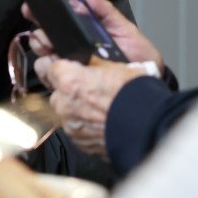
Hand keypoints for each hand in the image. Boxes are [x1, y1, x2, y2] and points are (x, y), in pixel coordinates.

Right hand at [20, 0, 162, 68]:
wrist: (149, 82)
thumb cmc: (138, 55)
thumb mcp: (123, 28)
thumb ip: (104, 10)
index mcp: (81, 30)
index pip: (54, 18)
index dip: (37, 8)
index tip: (27, 2)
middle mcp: (71, 47)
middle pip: (41, 36)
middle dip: (38, 31)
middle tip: (43, 32)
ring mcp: (70, 65)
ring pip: (42, 56)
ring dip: (43, 48)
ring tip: (51, 47)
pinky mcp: (72, 82)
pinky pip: (51, 77)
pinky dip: (50, 69)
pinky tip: (58, 63)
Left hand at [33, 54, 149, 157]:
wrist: (148, 126)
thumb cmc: (136, 95)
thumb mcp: (114, 64)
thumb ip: (90, 60)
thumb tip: (83, 56)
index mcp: (69, 81)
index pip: (49, 66)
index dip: (62, 65)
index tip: (69, 67)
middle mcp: (64, 104)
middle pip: (56, 90)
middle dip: (69, 88)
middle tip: (90, 87)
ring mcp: (70, 125)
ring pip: (66, 111)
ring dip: (77, 107)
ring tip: (101, 105)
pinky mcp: (79, 142)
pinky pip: (76, 128)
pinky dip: (85, 124)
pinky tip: (102, 119)